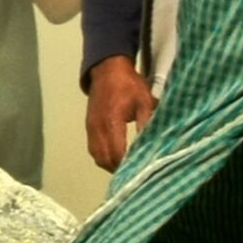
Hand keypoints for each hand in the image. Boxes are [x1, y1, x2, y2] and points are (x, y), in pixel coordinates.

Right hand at [85, 55, 156, 170]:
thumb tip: (153, 144)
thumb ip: (147, 122)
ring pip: (98, 157)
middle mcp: (98, 128)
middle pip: (105, 159)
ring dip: (110, 165)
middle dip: (119, 169)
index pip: (117, 153)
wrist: (108, 69)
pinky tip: (117, 158)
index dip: (127, 166)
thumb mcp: (145, 101)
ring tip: (127, 168)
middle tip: (136, 173)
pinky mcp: (89, 127)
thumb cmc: (129, 85)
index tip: (141, 171)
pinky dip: (104, 157)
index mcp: (111, 122)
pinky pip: (93, 150)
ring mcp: (91, 129)